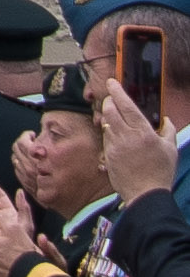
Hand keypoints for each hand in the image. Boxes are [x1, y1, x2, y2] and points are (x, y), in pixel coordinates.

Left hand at [101, 80, 180, 199]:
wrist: (145, 194)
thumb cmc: (160, 172)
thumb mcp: (171, 149)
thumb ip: (168, 131)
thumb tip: (166, 120)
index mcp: (143, 132)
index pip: (126, 105)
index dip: (117, 91)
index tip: (112, 82)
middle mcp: (126, 137)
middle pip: (110, 111)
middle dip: (109, 101)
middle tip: (112, 99)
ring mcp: (115, 146)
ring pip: (106, 123)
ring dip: (108, 117)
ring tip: (115, 117)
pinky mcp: (108, 156)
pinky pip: (106, 138)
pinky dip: (109, 132)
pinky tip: (115, 134)